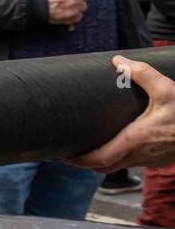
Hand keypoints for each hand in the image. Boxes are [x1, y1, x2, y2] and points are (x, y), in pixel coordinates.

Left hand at [67, 56, 174, 170]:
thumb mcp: (167, 88)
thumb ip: (142, 74)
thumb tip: (118, 61)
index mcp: (136, 140)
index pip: (99, 159)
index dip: (79, 160)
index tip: (64, 155)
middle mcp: (141, 154)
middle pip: (104, 167)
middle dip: (86, 162)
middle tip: (73, 151)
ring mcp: (152, 160)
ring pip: (119, 166)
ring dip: (103, 161)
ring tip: (91, 148)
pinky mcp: (161, 159)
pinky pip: (134, 163)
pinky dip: (121, 158)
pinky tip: (119, 145)